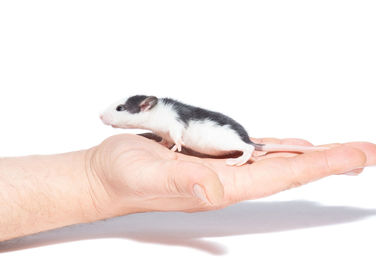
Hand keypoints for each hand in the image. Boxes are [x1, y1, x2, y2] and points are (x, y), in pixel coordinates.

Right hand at [86, 134, 375, 216]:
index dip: (322, 165)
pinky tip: (295, 148)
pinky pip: (254, 152)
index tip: (357, 157)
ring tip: (343, 153)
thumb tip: (214, 187)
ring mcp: (219, 168)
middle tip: (367, 153)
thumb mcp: (146, 176)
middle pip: (290, 170)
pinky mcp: (208, 157)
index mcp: (220, 186)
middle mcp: (226, 179)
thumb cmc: (121, 176)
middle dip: (331, 161)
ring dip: (312, 157)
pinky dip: (281, 149)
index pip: (282, 176)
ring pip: (276, 162)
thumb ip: (181, 183)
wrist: (104, 175)